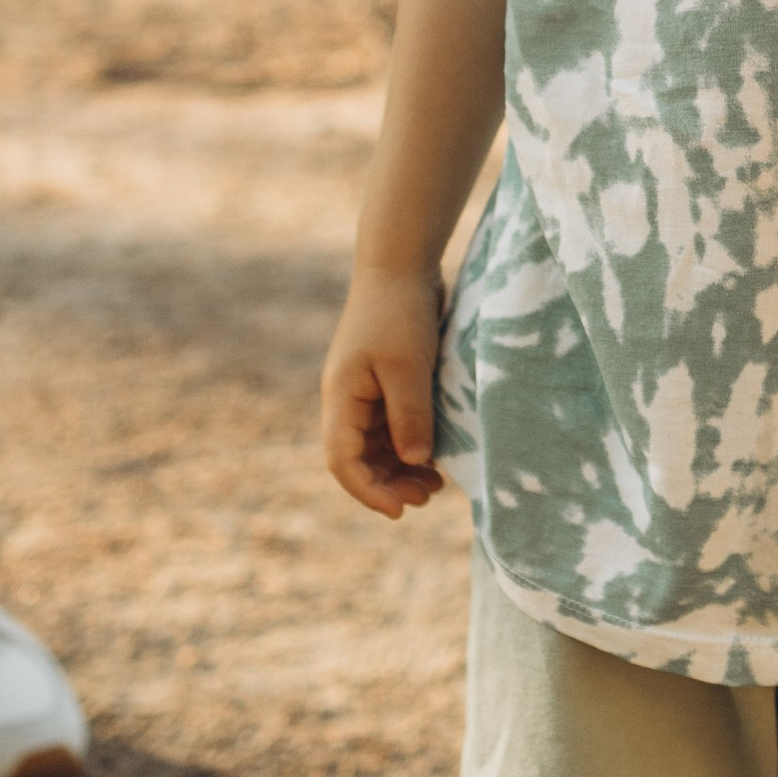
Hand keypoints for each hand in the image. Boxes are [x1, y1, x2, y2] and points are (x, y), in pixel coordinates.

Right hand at [321, 266, 449, 521]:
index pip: (342, 461)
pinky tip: (436, 455)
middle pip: (359, 459)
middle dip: (389, 484)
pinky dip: (410, 446)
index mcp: (341, 397)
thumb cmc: (400, 312)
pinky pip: (392, 427)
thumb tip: (415, 462)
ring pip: (377, 446)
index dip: (369, 491)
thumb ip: (410, 416)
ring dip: (401, 469)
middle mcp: (348, 400)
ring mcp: (366, 392)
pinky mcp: (386, 383)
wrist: (401, 265)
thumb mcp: (407, 367)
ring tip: (435, 485)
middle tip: (427, 498)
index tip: (401, 510)